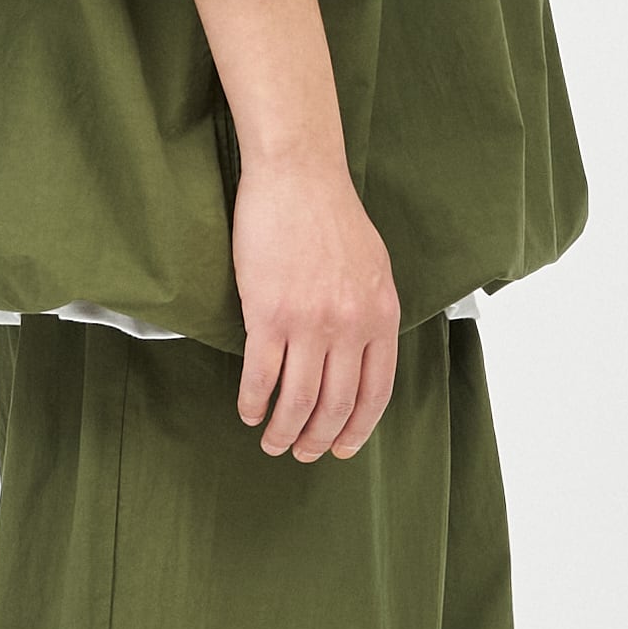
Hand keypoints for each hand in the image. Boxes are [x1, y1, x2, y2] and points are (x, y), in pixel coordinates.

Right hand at [231, 156, 400, 461]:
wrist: (299, 175)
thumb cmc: (333, 216)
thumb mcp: (374, 269)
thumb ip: (371, 315)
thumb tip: (362, 357)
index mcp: (380, 317)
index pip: (375, 394)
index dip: (357, 430)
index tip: (342, 448)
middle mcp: (350, 327)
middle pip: (335, 406)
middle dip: (317, 440)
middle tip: (301, 453)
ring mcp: (309, 323)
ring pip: (297, 401)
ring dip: (282, 431)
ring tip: (271, 442)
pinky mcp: (268, 314)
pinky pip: (261, 376)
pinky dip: (252, 402)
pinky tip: (247, 411)